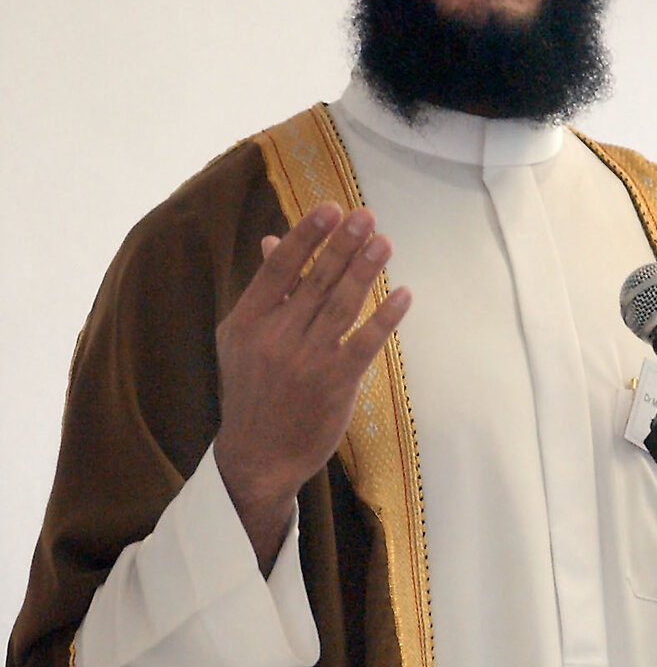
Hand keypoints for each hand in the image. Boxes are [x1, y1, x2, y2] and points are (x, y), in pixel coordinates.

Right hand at [213, 202, 410, 568]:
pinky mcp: (334, 385)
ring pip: (340, 306)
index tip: (331, 209)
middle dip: (343, 245)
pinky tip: (402, 294)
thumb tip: (273, 240)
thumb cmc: (252, 390)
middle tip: (366, 215)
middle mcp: (274, 338)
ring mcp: (305, 362)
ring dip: (365, 271)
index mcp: (247, 322)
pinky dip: (385, 317)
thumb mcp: (243, 339)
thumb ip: (265, 291)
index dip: (307, 236)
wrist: (257, 458)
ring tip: (384, 242)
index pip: (279, 268)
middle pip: (314, 281)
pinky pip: (364, 343)